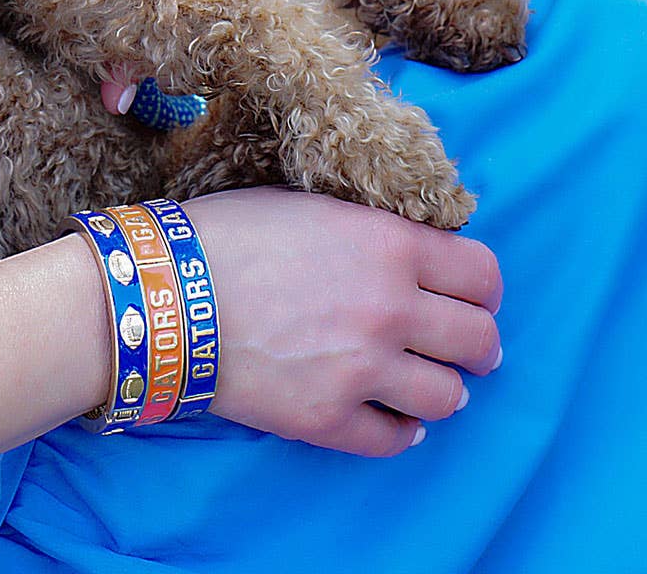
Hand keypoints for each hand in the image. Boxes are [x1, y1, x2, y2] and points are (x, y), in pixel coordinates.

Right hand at [186, 187, 503, 456]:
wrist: (163, 291)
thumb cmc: (228, 235)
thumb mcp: (310, 206)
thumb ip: (371, 232)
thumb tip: (409, 255)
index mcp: (388, 245)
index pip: (483, 275)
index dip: (482, 288)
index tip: (471, 297)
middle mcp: (390, 307)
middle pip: (479, 340)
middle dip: (476, 343)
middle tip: (461, 346)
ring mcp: (363, 369)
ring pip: (448, 396)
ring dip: (439, 388)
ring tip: (418, 381)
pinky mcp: (328, 418)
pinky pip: (395, 440)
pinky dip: (398, 429)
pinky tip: (385, 414)